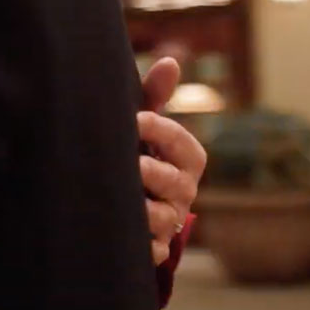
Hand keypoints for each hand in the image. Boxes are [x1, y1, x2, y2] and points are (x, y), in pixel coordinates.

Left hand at [138, 57, 206, 264]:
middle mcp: (184, 190)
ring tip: (122, 201)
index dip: (159, 130)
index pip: (181, 141)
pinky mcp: (154, 246)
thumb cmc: (142, 151)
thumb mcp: (147, 124)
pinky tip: (123, 235)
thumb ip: (155, 96)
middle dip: (153, 173)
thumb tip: (170, 61)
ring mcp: (170, 219)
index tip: (134, 119)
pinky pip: (151, 249)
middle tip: (131, 165)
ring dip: (144, 211)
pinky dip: (139, 245)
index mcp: (188, 158)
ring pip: (164, 218)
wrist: (134, 201)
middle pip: (175, 182)